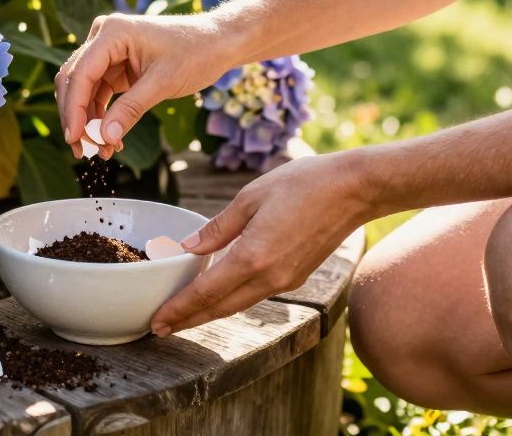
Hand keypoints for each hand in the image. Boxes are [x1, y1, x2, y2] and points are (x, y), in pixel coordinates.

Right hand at [55, 13, 228, 158]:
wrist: (217, 43)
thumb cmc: (195, 53)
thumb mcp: (163, 83)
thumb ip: (131, 109)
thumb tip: (103, 138)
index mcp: (112, 32)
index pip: (80, 74)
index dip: (74, 109)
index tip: (75, 139)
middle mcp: (103, 38)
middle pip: (74, 81)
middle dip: (76, 118)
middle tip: (83, 151)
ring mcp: (108, 52)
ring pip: (83, 91)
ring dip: (88, 121)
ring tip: (101, 150)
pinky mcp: (115, 66)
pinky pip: (98, 93)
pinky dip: (100, 116)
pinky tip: (109, 139)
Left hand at [150, 152, 374, 335]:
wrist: (354, 189)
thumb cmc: (302, 184)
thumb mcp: (250, 198)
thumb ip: (218, 228)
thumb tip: (189, 248)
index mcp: (253, 257)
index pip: (206, 293)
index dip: (179, 309)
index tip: (157, 321)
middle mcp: (270, 277)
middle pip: (220, 308)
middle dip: (188, 320)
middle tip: (160, 327)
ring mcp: (285, 280)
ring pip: (238, 304)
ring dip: (209, 313)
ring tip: (184, 316)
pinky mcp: (296, 276)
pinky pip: (256, 294)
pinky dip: (231, 299)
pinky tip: (218, 294)